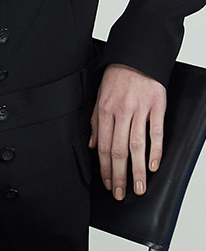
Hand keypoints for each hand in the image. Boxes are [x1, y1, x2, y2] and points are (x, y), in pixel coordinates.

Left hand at [89, 63, 165, 200]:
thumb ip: (96, 124)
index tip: (107, 184)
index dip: (104, 169)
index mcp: (105, 111)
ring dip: (137, 170)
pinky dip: (155, 151)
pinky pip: (155, 132)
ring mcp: (140, 109)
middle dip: (119, 176)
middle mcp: (121, 112)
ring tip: (139, 187)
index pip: (103, 147)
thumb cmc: (117, 78)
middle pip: (118, 151)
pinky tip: (153, 166)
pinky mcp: (157, 106)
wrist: (136, 57)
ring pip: (137, 146)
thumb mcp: (100, 99)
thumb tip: (93, 147)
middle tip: (120, 193)